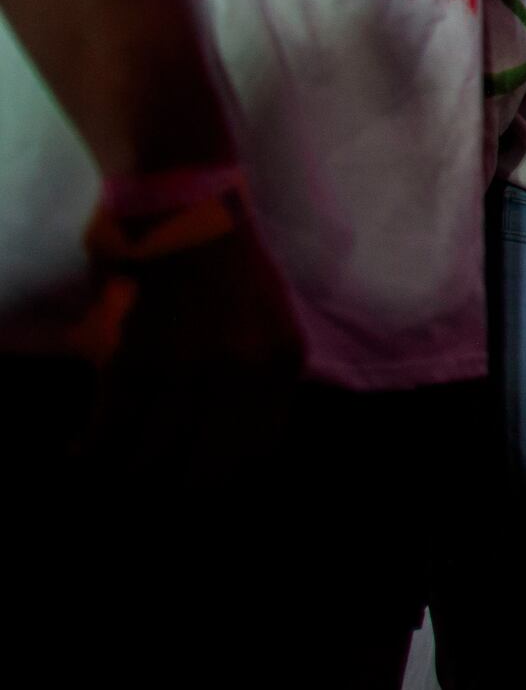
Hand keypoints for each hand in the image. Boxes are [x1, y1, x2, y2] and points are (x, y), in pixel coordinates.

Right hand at [82, 201, 302, 479]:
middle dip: (183, 484)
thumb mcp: (273, 319)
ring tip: (121, 467)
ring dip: (131, 468)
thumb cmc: (228, 263)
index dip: (228, 473)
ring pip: (152, 458)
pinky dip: (91, 447)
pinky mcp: (134, 357)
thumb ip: (263, 377)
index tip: (205, 474)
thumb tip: (240, 442)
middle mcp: (241, 372)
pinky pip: (108, 429)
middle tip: (164, 479)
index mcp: (281, 361)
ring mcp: (186, 368)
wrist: (184, 206)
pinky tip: (81, 450)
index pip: (260, 451)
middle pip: (208, 470)